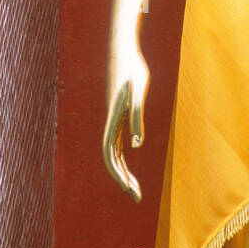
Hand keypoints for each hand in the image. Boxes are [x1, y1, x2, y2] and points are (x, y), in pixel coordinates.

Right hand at [103, 49, 149, 201]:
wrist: (123, 50)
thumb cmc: (133, 69)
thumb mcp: (138, 91)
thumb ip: (136, 117)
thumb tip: (136, 146)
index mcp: (112, 120)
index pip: (109, 155)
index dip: (117, 173)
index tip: (129, 189)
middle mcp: (110, 123)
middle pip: (112, 159)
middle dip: (123, 179)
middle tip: (138, 197)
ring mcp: (113, 120)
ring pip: (114, 152)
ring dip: (123, 171)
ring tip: (135, 189)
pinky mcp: (118, 115)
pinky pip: (117, 142)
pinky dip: (122, 156)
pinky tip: (130, 162)